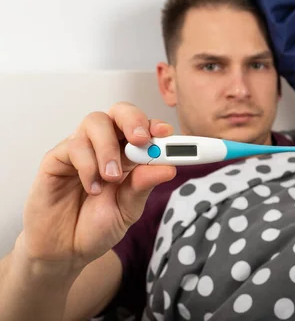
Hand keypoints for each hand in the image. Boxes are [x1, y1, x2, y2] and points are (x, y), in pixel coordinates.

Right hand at [17, 102, 176, 272]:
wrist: (65, 251)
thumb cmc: (97, 226)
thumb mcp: (128, 209)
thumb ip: (144, 186)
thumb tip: (168, 167)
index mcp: (129, 155)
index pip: (144, 128)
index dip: (156, 126)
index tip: (167, 133)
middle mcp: (106, 146)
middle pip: (119, 112)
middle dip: (133, 120)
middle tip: (141, 140)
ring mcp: (81, 150)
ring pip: (95, 122)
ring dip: (109, 147)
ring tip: (112, 177)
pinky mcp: (56, 159)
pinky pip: (73, 146)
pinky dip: (87, 165)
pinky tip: (93, 187)